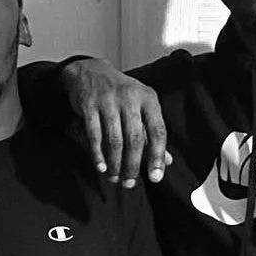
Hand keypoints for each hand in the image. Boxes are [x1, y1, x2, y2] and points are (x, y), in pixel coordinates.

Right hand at [62, 58, 171, 186]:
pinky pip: (94, 134)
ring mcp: (108, 101)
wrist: (89, 71)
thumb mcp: (140, 106)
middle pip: (135, 139)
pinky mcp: (89, 105)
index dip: (158, 156)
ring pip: (114, 139)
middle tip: (130, 183)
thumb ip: (152, 133)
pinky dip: (97, 154)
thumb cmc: (119, 93)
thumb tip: (167, 161)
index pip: (158, 131)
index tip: (155, 177)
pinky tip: (101, 167)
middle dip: (133, 165)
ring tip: (115, 178)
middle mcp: (130, 98)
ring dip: (115, 163)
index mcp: (148, 98)